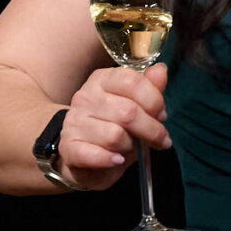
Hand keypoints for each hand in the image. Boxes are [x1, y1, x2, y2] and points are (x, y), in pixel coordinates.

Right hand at [55, 64, 171, 190]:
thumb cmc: (115, 127)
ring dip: (131, 146)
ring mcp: (74, 122)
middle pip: (128, 111)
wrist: (85, 156)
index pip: (132, 81)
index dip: (154, 101)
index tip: (161, 115)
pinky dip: (111, 160)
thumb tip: (160, 71)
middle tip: (160, 139)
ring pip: (115, 136)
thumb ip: (150, 89)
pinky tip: (117, 160)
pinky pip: (95, 154)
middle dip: (152, 129)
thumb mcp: (137, 106)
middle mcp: (85, 97)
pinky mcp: (69, 147)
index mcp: (102, 80)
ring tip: (131, 148)